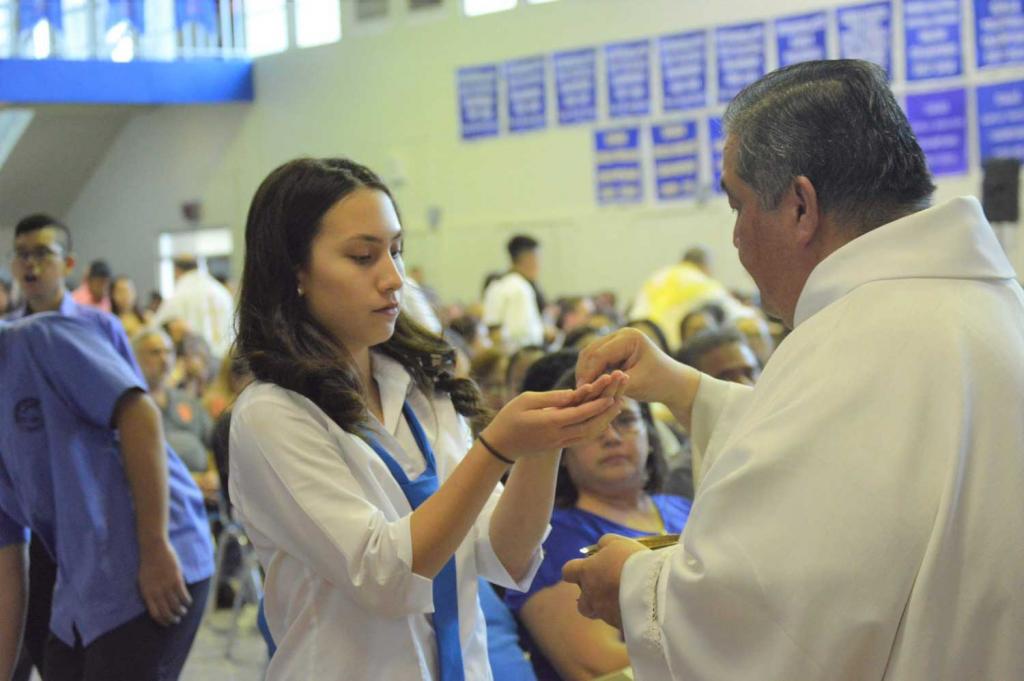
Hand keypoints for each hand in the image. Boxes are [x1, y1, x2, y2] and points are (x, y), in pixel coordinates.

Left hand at [137, 537, 191, 625]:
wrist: (154, 550)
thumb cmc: (148, 565)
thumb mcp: (143, 582)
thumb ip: (149, 593)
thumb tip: (154, 604)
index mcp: (147, 594)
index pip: (155, 614)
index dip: (162, 621)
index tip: (167, 623)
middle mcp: (157, 593)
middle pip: (166, 612)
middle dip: (173, 618)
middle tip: (177, 619)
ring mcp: (167, 586)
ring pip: (176, 605)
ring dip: (181, 611)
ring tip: (183, 612)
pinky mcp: (176, 580)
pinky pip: (183, 595)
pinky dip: (187, 601)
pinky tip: (188, 602)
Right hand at [481, 372, 628, 459]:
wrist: (501, 445)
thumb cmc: (509, 417)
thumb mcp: (526, 400)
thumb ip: (551, 398)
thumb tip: (573, 393)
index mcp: (550, 423)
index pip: (579, 414)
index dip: (597, 405)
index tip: (611, 394)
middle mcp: (558, 435)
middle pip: (590, 425)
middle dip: (607, 411)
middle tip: (621, 396)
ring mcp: (560, 442)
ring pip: (589, 433)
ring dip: (605, 420)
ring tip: (618, 404)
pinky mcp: (560, 444)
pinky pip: (584, 436)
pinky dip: (596, 426)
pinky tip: (604, 417)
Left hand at [562, 534, 647, 628]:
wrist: (653, 591)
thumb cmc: (633, 562)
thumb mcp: (618, 543)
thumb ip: (605, 544)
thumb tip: (600, 547)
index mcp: (586, 572)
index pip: (568, 572)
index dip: (575, 570)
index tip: (588, 568)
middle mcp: (591, 596)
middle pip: (582, 602)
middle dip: (590, 597)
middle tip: (608, 588)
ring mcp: (604, 614)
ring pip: (600, 614)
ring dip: (607, 607)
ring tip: (626, 598)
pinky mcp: (620, 628)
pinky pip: (618, 622)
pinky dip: (624, 616)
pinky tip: (639, 607)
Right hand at [576, 329, 694, 408]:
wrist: (674, 383)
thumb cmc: (659, 384)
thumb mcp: (636, 385)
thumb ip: (612, 383)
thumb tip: (586, 386)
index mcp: (630, 338)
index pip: (600, 354)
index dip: (589, 373)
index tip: (582, 391)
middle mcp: (621, 333)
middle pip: (591, 350)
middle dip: (584, 371)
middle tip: (578, 391)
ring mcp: (617, 339)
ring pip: (590, 354)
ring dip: (585, 371)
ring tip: (582, 391)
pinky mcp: (614, 349)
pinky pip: (596, 358)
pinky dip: (591, 371)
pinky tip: (589, 386)